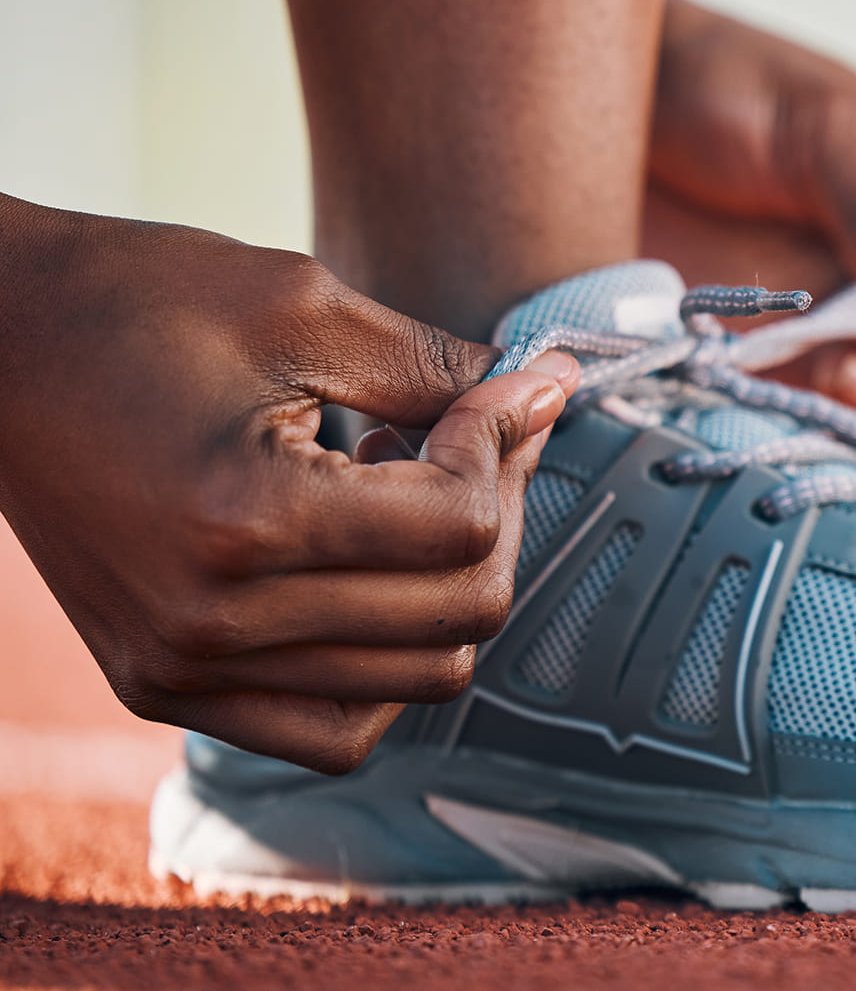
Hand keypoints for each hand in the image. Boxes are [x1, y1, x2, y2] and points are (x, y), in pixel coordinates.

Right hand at [0, 200, 576, 772]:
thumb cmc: (136, 300)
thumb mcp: (303, 305)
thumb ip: (438, 367)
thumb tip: (547, 392)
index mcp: (247, 522)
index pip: (459, 526)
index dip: (506, 440)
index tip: (509, 383)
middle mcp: (213, 625)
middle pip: (458, 616)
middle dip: (501, 511)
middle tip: (482, 433)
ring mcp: (182, 671)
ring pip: (414, 686)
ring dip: (453, 590)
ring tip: (417, 496)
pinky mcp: (163, 686)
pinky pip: (331, 727)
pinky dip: (387, 663)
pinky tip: (375, 570)